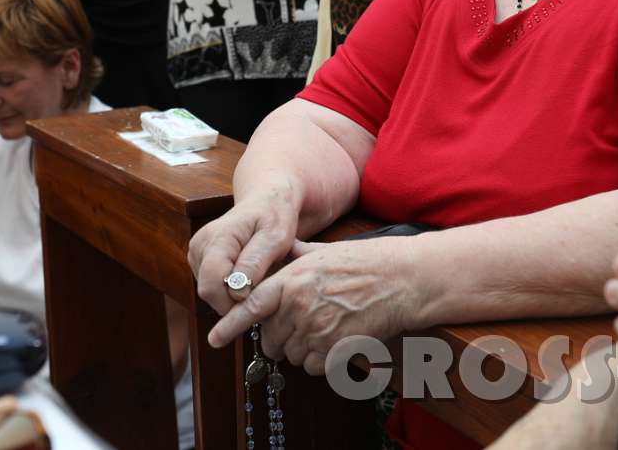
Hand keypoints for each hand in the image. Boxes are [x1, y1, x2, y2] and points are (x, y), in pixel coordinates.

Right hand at [189, 183, 301, 317]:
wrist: (266, 201)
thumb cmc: (275, 217)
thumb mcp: (276, 238)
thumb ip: (255, 263)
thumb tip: (235, 291)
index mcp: (218, 237)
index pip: (211, 284)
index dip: (233, 300)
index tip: (258, 295)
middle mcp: (200, 244)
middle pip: (208, 291)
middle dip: (234, 298)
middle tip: (261, 286)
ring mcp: (196, 252)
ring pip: (209, 291)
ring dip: (232, 293)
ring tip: (255, 275)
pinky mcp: (198, 259)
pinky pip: (210, 286)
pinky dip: (228, 288)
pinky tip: (246, 274)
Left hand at [211, 238, 422, 375]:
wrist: (403, 279)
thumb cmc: (366, 261)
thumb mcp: (322, 251)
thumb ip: (293, 258)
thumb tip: (275, 257)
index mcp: (292, 279)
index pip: (250, 306)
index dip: (229, 325)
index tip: (215, 339)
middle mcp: (299, 306)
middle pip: (271, 338)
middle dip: (280, 337)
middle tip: (302, 323)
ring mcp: (317, 329)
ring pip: (293, 355)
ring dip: (304, 348)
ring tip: (327, 326)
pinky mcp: (335, 349)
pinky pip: (315, 366)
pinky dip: (323, 360)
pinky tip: (338, 339)